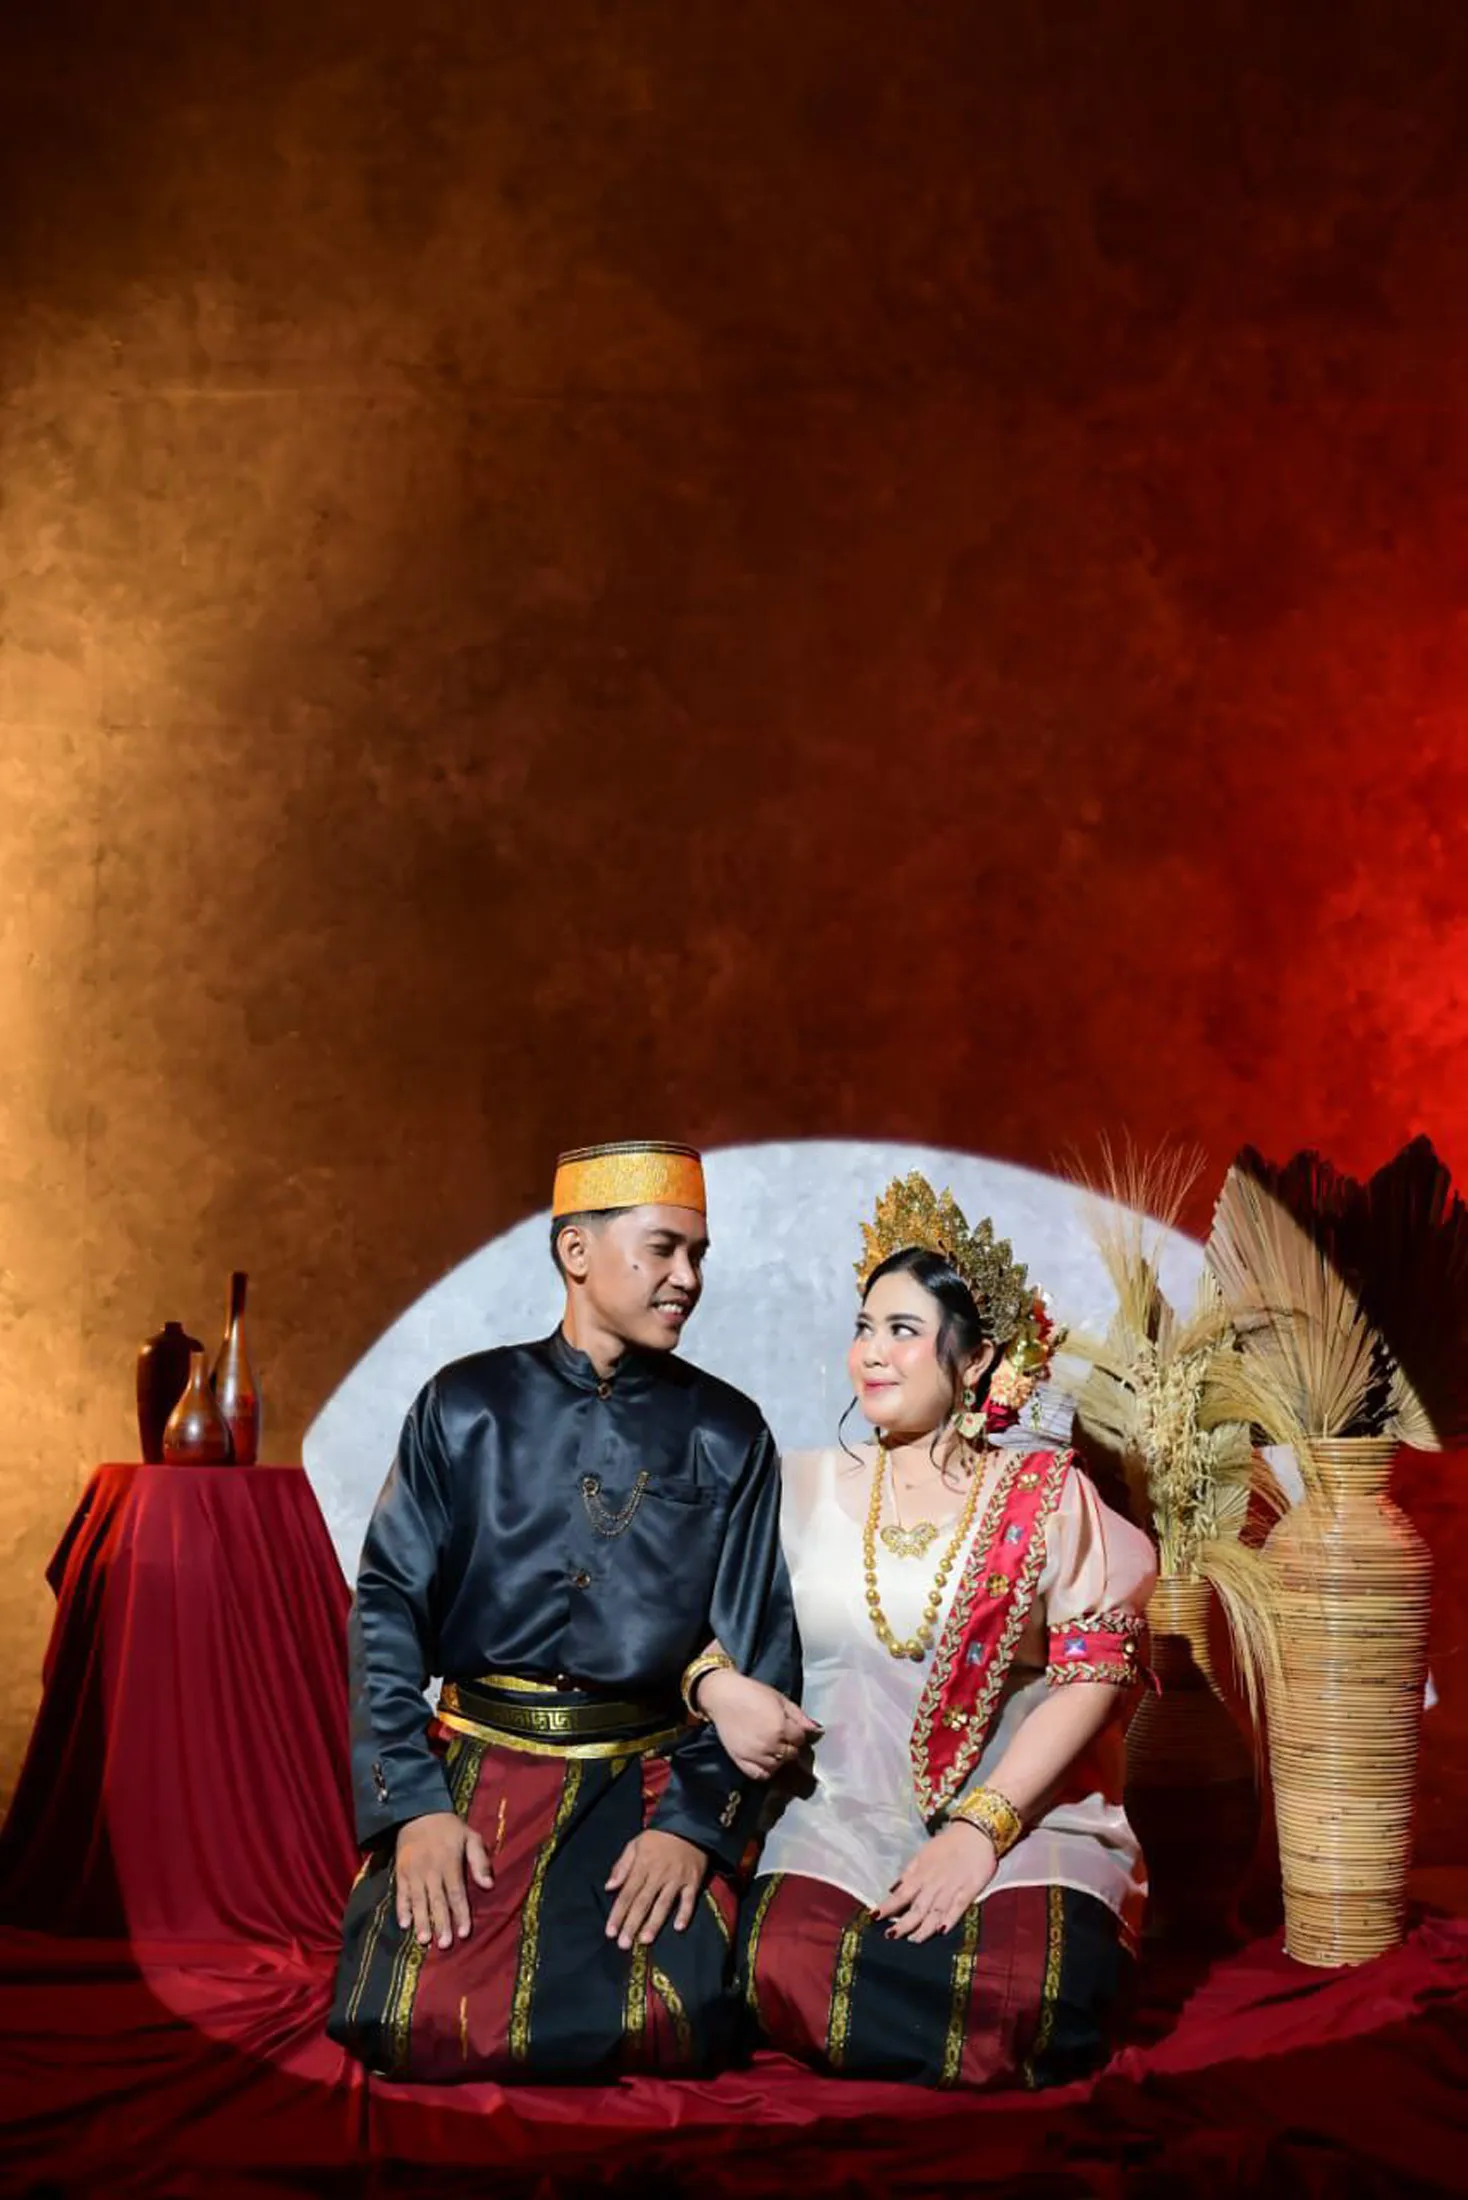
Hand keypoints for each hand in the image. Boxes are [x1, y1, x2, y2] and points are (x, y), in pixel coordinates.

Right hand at [395, 1810, 493, 1949]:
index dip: (461, 1914)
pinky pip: (401, 1894)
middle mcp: (431, 1870)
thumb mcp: (470, 1837)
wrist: (418, 1812)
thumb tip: (488, 1886)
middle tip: (445, 1945)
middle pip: (437, 1901)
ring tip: (424, 1940)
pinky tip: (404, 1924)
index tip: (464, 1933)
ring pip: (418, 1901)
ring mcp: (414, 1872)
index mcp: (450, 1863)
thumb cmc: (449, 1828)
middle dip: (441, 1924)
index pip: (457, 1893)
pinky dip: (401, 1909)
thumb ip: (479, 1861)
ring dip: (421, 1921)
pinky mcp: (401, 1873)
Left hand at [605, 1829, 705, 1949]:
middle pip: (643, 1902)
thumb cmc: (658, 1837)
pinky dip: (685, 1913)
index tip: (610, 1932)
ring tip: (645, 1940)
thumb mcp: (635, 1844)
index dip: (618, 1913)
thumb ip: (622, 1866)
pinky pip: (689, 1899)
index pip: (627, 1893)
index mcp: (642, 1865)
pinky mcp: (693, 1880)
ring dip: (654, 1923)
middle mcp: (658, 1874)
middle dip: (632, 1924)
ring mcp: (677, 1878)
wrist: (689, 1824)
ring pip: (664, 1904)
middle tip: (624, 1944)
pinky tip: (679, 1927)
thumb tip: (609, 1887)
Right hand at [697, 1668, 820, 1779]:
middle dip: (790, 1746)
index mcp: (781, 1728)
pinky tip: (764, 1760)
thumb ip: (799, 1716)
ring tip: (773, 1747)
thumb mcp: (780, 1699)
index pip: (800, 1740)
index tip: (792, 1728)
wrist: (723, 1696)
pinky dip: (765, 1771)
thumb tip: (817, 1730)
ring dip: (779, 1758)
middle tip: (782, 1737)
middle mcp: (770, 1745)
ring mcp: (755, 1756)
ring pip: (778, 1767)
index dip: (798, 1733)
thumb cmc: (753, 1693)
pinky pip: (760, 1775)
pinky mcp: (741, 1761)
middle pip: (791, 1755)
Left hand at [873, 1822, 998, 1943]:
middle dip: (904, 1923)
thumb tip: (892, 1890)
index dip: (888, 1906)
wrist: (976, 1833)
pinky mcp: (969, 1891)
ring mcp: (952, 1888)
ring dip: (924, 1927)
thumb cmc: (947, 1845)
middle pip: (917, 1907)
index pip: (901, 1893)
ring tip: (913, 1940)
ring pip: (935, 1912)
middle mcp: (934, 1883)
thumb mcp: (923, 1854)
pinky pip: (958, 1908)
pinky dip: (949, 1919)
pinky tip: (941, 1931)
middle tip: (891, 1936)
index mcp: (922, 1873)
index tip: (874, 1916)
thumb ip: (909, 1873)